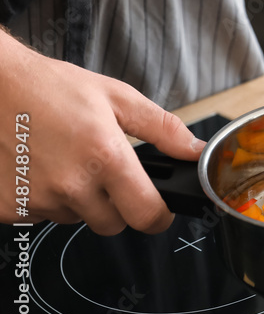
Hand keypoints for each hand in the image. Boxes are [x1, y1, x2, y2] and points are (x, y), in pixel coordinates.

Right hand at [0, 32, 204, 234]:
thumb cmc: (54, 89)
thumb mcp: (119, 98)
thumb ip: (164, 129)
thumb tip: (195, 151)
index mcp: (105, 157)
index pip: (146, 215)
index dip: (159, 216)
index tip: (160, 210)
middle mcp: (72, 184)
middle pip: (113, 224)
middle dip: (119, 206)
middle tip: (108, 174)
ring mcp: (38, 199)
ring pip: (78, 220)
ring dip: (81, 201)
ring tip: (71, 163)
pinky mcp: (11, 206)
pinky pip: (43, 217)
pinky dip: (48, 200)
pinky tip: (45, 170)